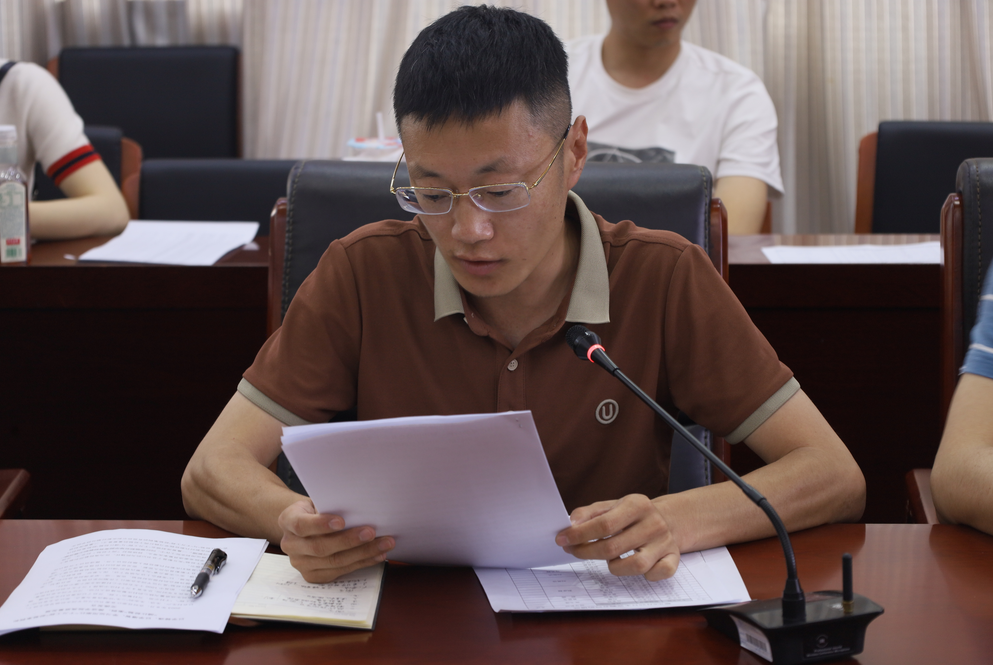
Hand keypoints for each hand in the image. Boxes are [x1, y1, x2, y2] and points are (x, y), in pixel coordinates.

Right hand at [277, 500, 394, 582]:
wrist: (304, 525)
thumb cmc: (317, 509)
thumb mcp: (318, 500)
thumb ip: (330, 504)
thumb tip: (360, 506)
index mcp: (287, 520)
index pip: (301, 525)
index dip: (321, 524)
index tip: (342, 521)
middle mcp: (290, 545)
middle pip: (320, 547)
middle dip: (349, 540)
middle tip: (372, 532)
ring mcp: (301, 563)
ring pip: (333, 562)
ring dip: (362, 553)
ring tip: (384, 544)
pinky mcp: (312, 576)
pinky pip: (340, 571)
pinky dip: (362, 563)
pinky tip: (377, 555)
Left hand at [554, 494, 679, 580]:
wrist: (670, 519)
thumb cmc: (633, 515)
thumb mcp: (612, 505)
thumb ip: (590, 513)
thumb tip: (571, 523)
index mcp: (637, 504)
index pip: (604, 524)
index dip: (579, 535)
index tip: (562, 540)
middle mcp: (653, 523)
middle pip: (614, 547)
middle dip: (587, 552)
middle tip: (574, 551)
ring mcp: (665, 542)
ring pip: (635, 565)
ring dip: (615, 567)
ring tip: (610, 559)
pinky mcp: (674, 558)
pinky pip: (658, 574)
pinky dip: (645, 575)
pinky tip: (634, 566)